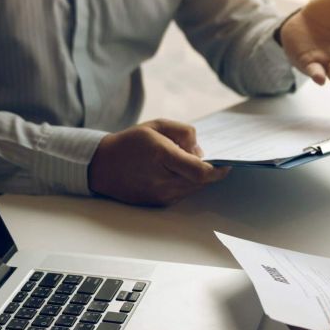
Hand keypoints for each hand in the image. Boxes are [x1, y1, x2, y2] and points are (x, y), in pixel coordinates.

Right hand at [88, 119, 229, 205]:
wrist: (102, 167)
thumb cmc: (130, 143)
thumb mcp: (157, 126)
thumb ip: (184, 132)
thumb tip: (201, 152)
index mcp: (162, 156)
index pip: (200, 171)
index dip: (218, 170)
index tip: (227, 164)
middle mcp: (162, 180)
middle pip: (200, 181)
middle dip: (207, 170)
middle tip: (198, 158)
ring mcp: (160, 195)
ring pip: (193, 189)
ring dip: (196, 178)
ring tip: (180, 163)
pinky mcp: (158, 203)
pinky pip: (182, 194)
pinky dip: (185, 184)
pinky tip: (173, 173)